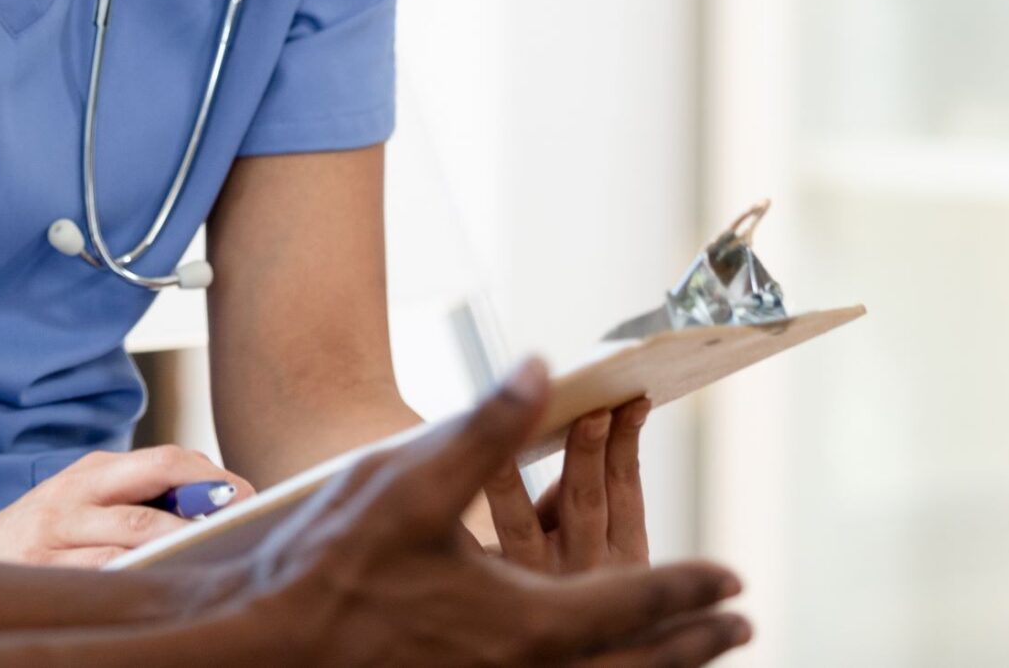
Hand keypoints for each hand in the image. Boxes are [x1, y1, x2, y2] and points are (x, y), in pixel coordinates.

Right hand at [0, 445, 253, 567]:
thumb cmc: (40, 534)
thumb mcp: (82, 502)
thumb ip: (133, 500)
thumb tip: (211, 508)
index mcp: (92, 472)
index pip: (164, 459)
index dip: (211, 475)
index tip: (248, 497)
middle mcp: (77, 495)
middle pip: (155, 489)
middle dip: (208, 508)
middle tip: (248, 527)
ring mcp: (60, 534)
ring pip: (135, 534)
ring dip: (182, 544)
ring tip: (221, 556)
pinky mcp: (47, 571)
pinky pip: (105, 573)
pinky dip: (141, 576)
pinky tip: (169, 585)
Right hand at [241, 361, 747, 665]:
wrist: (269, 643)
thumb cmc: (333, 564)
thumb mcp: (410, 481)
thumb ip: (484, 428)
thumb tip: (540, 371)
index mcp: (528, 621)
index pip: (633, 598)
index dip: (688, 585)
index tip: (734, 578)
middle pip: (635, 663)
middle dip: (693, 643)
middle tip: (739, 626)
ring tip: (688, 659)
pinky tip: (589, 666)